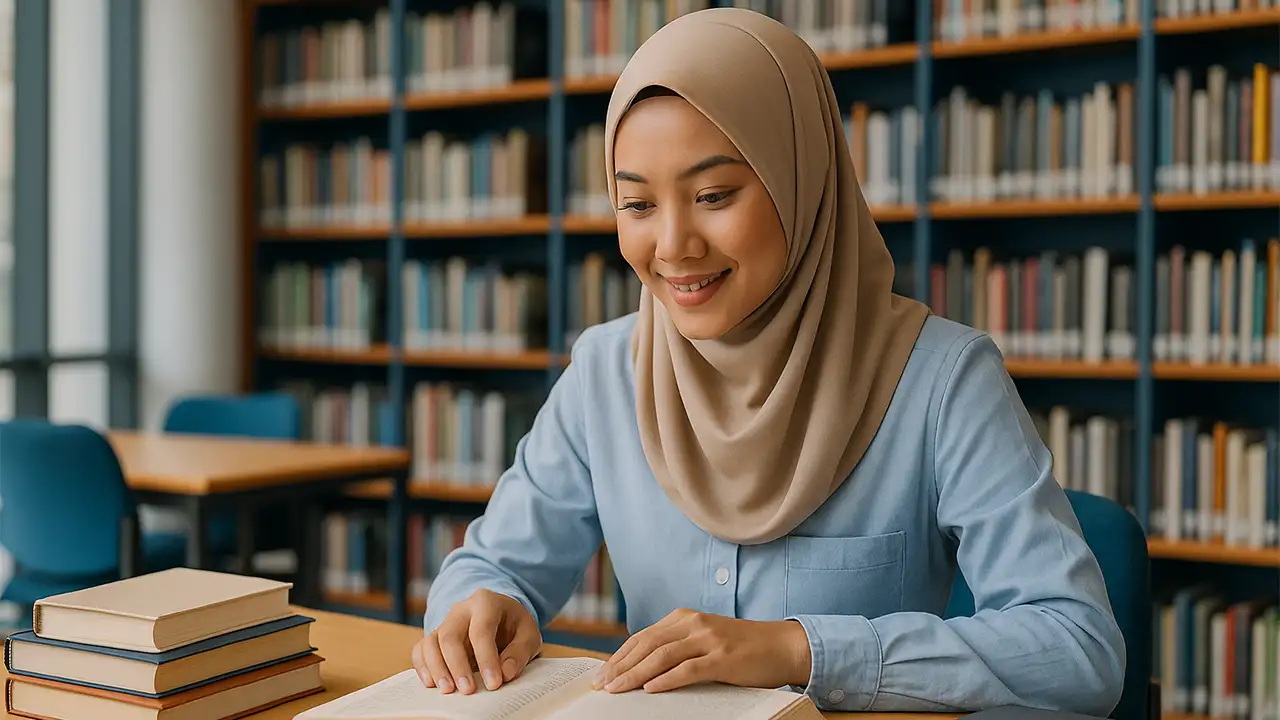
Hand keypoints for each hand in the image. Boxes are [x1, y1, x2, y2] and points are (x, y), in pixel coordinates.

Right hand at [412, 589, 541, 694]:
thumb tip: (505, 673)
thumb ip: (520, 652)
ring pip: (431, 642)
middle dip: (457, 665)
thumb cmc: (514, 626)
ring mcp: (445, 622)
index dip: (486, 658)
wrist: (501, 617)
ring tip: (447, 690)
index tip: (493, 684)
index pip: (481, 630)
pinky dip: (423, 666)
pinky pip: (421, 649)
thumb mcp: (528, 635)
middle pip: (450, 635)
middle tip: (467, 691)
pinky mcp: (435, 636)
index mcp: (486, 602)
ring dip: (436, 668)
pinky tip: (432, 684)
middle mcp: (461, 609)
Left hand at [591, 608, 811, 693]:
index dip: (619, 656)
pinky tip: (651, 688)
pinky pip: (689, 669)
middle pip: (647, 645)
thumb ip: (677, 648)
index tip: (602, 674)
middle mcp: (693, 624)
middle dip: (621, 666)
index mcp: (685, 618)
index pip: (642, 637)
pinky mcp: (723, 657)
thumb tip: (641, 670)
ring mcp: (708, 639)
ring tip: (618, 689)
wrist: (782, 645)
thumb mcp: (704, 641)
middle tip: (601, 685)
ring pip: (663, 656)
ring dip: (636, 674)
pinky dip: (668, 679)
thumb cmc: (741, 648)